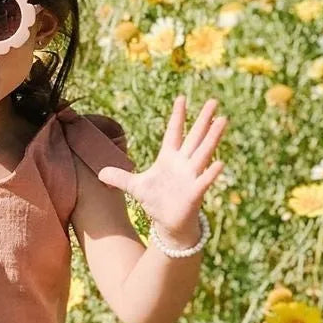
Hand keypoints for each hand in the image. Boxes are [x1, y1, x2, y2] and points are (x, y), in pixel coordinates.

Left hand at [96, 95, 226, 245]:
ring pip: (203, 153)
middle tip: (214, 101)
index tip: (181, 98)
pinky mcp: (194, 193)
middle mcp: (183, 164)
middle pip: (195, 137)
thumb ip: (120, 178)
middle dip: (203, 120)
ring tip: (223, 120)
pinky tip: (220, 163)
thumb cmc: (156, 202)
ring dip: (212, 138)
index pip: (174, 133)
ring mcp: (191, 177)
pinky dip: (211, 173)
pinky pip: (204, 181)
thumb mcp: (135, 187)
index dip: (177, 116)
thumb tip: (100, 173)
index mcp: (169, 158)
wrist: (168, 224)